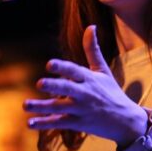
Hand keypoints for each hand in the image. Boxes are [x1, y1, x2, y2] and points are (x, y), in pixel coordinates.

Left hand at [24, 25, 147, 147]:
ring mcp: (81, 109)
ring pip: (59, 107)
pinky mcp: (78, 123)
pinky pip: (59, 122)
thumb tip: (91, 26)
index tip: (49, 64)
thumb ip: (93, 50)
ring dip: (42, 106)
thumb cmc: (112, 92)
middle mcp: (85, 93)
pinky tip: (30, 123)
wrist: (126, 120)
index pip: (75, 71)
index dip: (62, 67)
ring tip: (25, 104)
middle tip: (40, 83)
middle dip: (54, 86)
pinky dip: (44, 123)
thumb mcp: (103, 71)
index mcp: (90, 79)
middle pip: (67, 88)